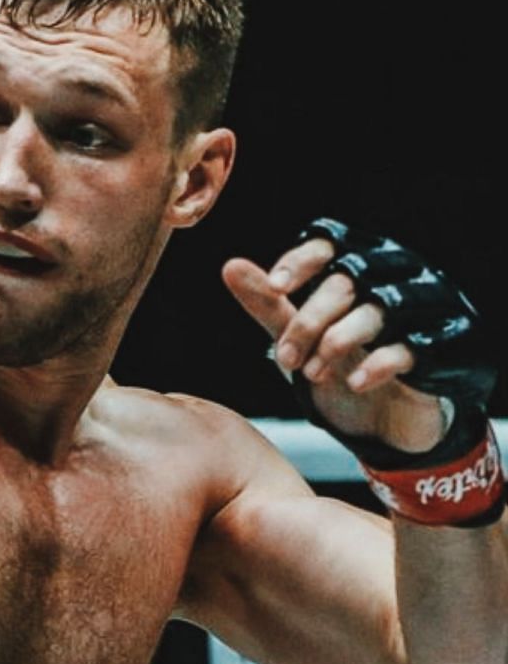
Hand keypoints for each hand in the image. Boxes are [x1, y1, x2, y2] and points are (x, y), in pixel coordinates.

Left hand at [224, 230, 449, 453]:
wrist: (382, 416)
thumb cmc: (337, 362)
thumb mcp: (297, 333)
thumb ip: (267, 303)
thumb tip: (229, 266)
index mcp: (350, 270)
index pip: (327, 246)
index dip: (300, 262)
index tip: (276, 287)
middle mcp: (384, 284)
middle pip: (344, 284)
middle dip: (308, 323)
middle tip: (286, 359)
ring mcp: (413, 316)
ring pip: (373, 312)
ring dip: (335, 344)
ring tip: (313, 373)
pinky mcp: (433, 351)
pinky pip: (405, 349)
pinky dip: (374, 365)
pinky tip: (354, 383)